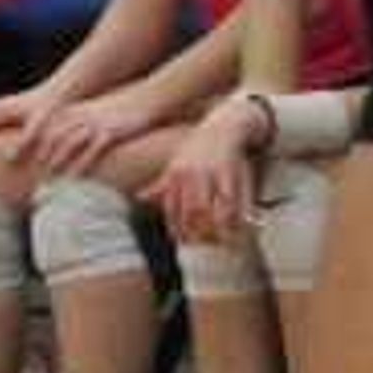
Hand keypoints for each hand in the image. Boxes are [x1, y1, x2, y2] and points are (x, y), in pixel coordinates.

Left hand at [24, 86, 152, 177]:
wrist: (147, 97)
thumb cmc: (118, 112)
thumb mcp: (92, 116)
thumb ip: (76, 131)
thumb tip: (61, 150)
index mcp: (70, 114)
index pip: (40, 129)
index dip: (22, 143)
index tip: (6, 160)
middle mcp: (78, 117)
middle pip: (49, 139)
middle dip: (34, 159)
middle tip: (22, 175)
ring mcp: (93, 124)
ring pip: (68, 145)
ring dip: (55, 165)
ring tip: (45, 185)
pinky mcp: (110, 132)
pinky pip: (92, 151)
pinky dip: (82, 166)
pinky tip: (75, 181)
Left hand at [156, 100, 260, 249]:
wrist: (221, 128)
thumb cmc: (196, 150)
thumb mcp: (175, 165)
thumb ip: (161, 185)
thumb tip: (139, 198)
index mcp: (175, 174)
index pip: (172, 208)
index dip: (175, 227)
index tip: (181, 240)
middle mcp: (190, 175)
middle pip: (189, 212)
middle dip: (194, 232)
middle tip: (200, 244)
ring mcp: (210, 174)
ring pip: (209, 208)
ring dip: (212, 228)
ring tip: (218, 240)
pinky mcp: (229, 172)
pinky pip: (228, 200)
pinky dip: (231, 215)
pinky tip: (234, 225)